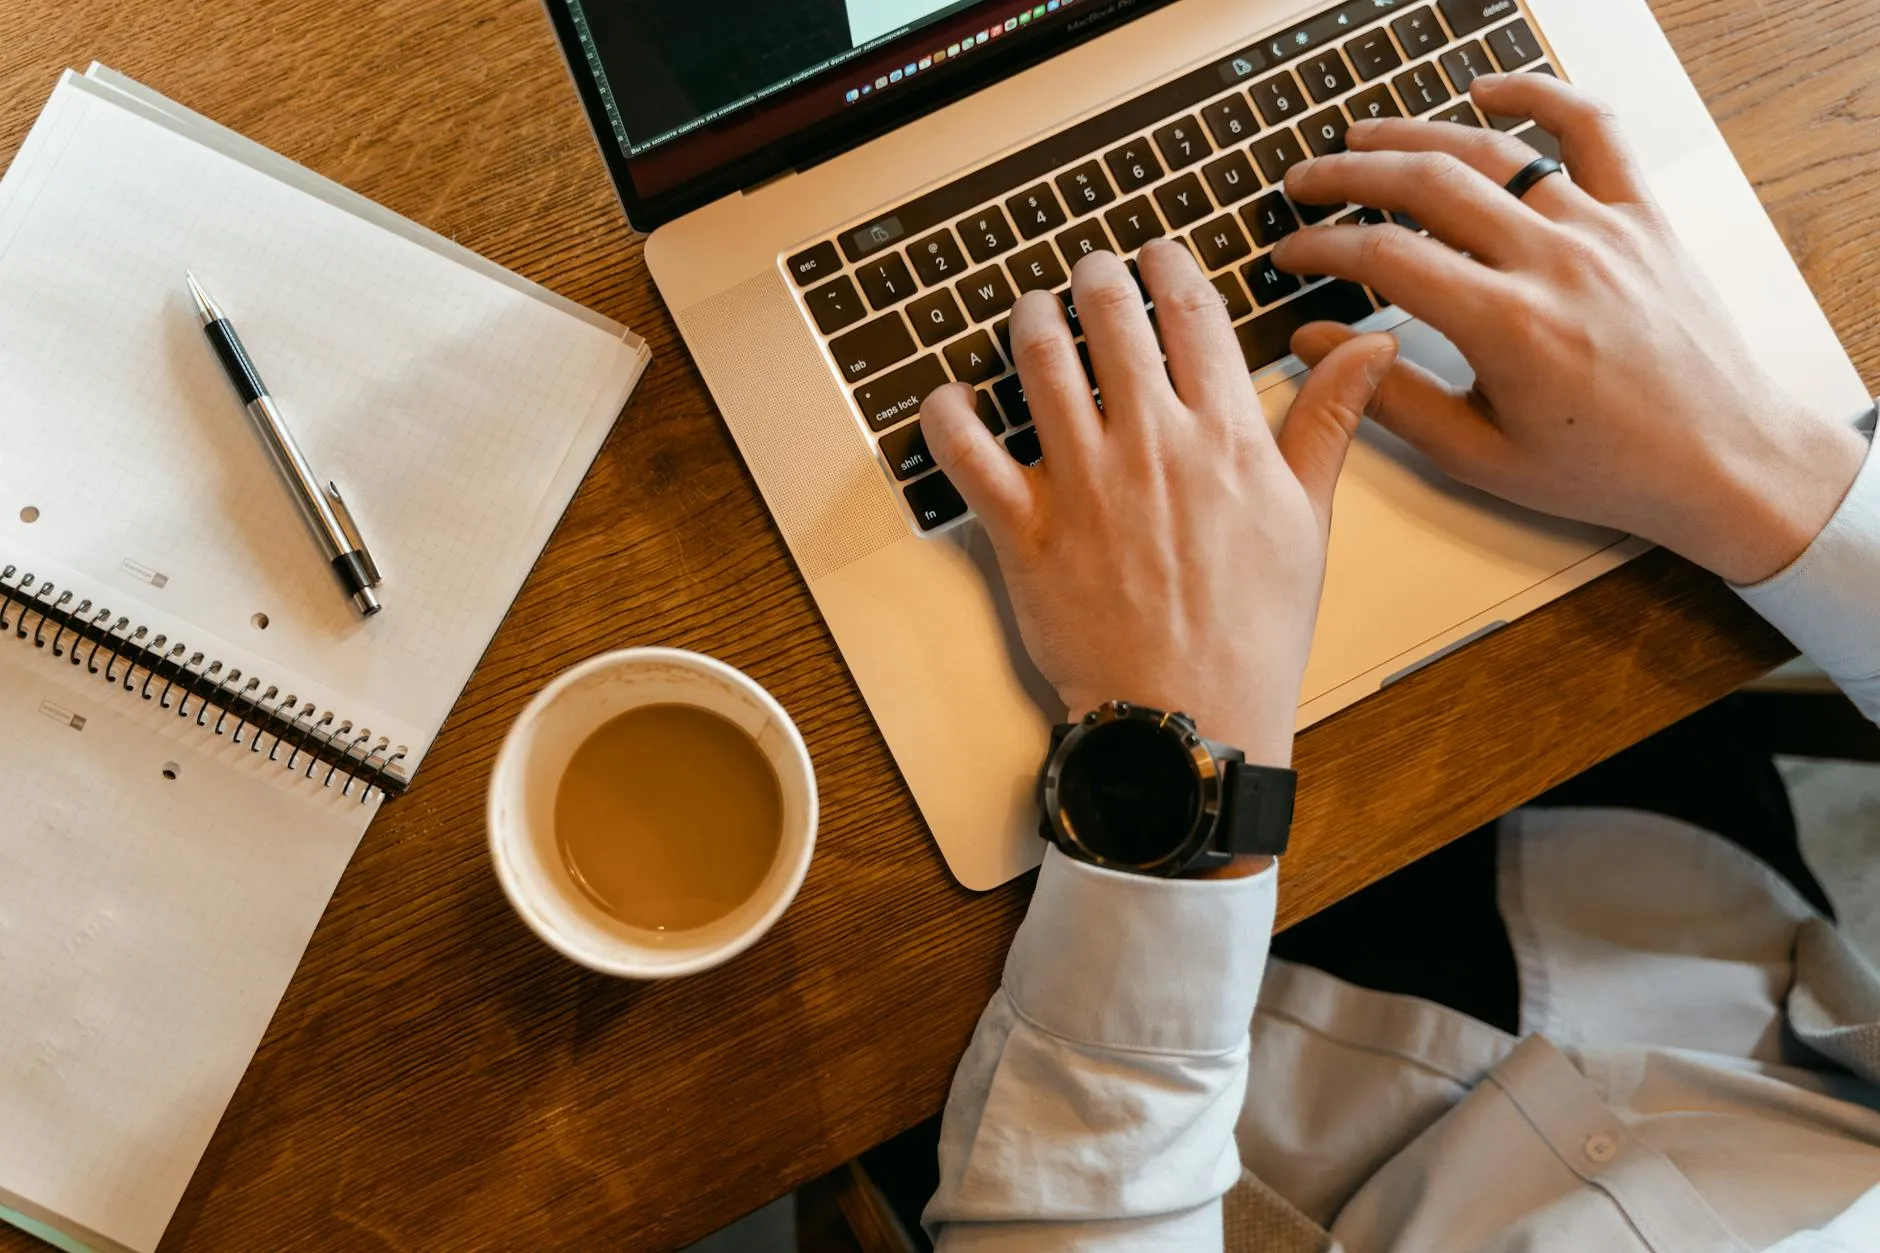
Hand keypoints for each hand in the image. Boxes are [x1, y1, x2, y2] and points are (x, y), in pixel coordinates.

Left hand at [918, 239, 1395, 771]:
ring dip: (1031, 318)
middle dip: (1096, 276)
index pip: (1191, 312)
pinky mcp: (1026, 531)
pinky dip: (949, 415)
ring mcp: (1082, 485)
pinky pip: (970, 454)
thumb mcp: (1307, 520)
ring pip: (1040, 363)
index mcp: (1222, 436)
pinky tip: (950, 395)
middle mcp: (1148, 445)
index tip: (1155, 252)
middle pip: (1111, 318)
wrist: (1191, 716)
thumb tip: (1370, 347)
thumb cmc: (1253, 629)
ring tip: (1033, 308)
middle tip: (1089, 271)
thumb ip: (1327, 422)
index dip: (1167, 265)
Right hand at [1271, 72, 1868, 585]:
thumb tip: (1317, 348)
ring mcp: (1603, 229)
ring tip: (1364, 138)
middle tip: (1305, 182)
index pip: (1387, 257)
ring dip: (1417, 136)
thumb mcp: (1479, 456)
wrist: (1721, 460)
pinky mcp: (1642, 216)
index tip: (1291, 250)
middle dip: (1350, 175)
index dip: (1323, 246)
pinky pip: (1592, 130)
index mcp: (1509, 327)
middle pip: (1429, 185)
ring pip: (1495, 153)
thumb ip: (1389, 397)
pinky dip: (1539, 97)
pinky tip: (1488, 93)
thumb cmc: (1606, 468)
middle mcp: (1554, 262)